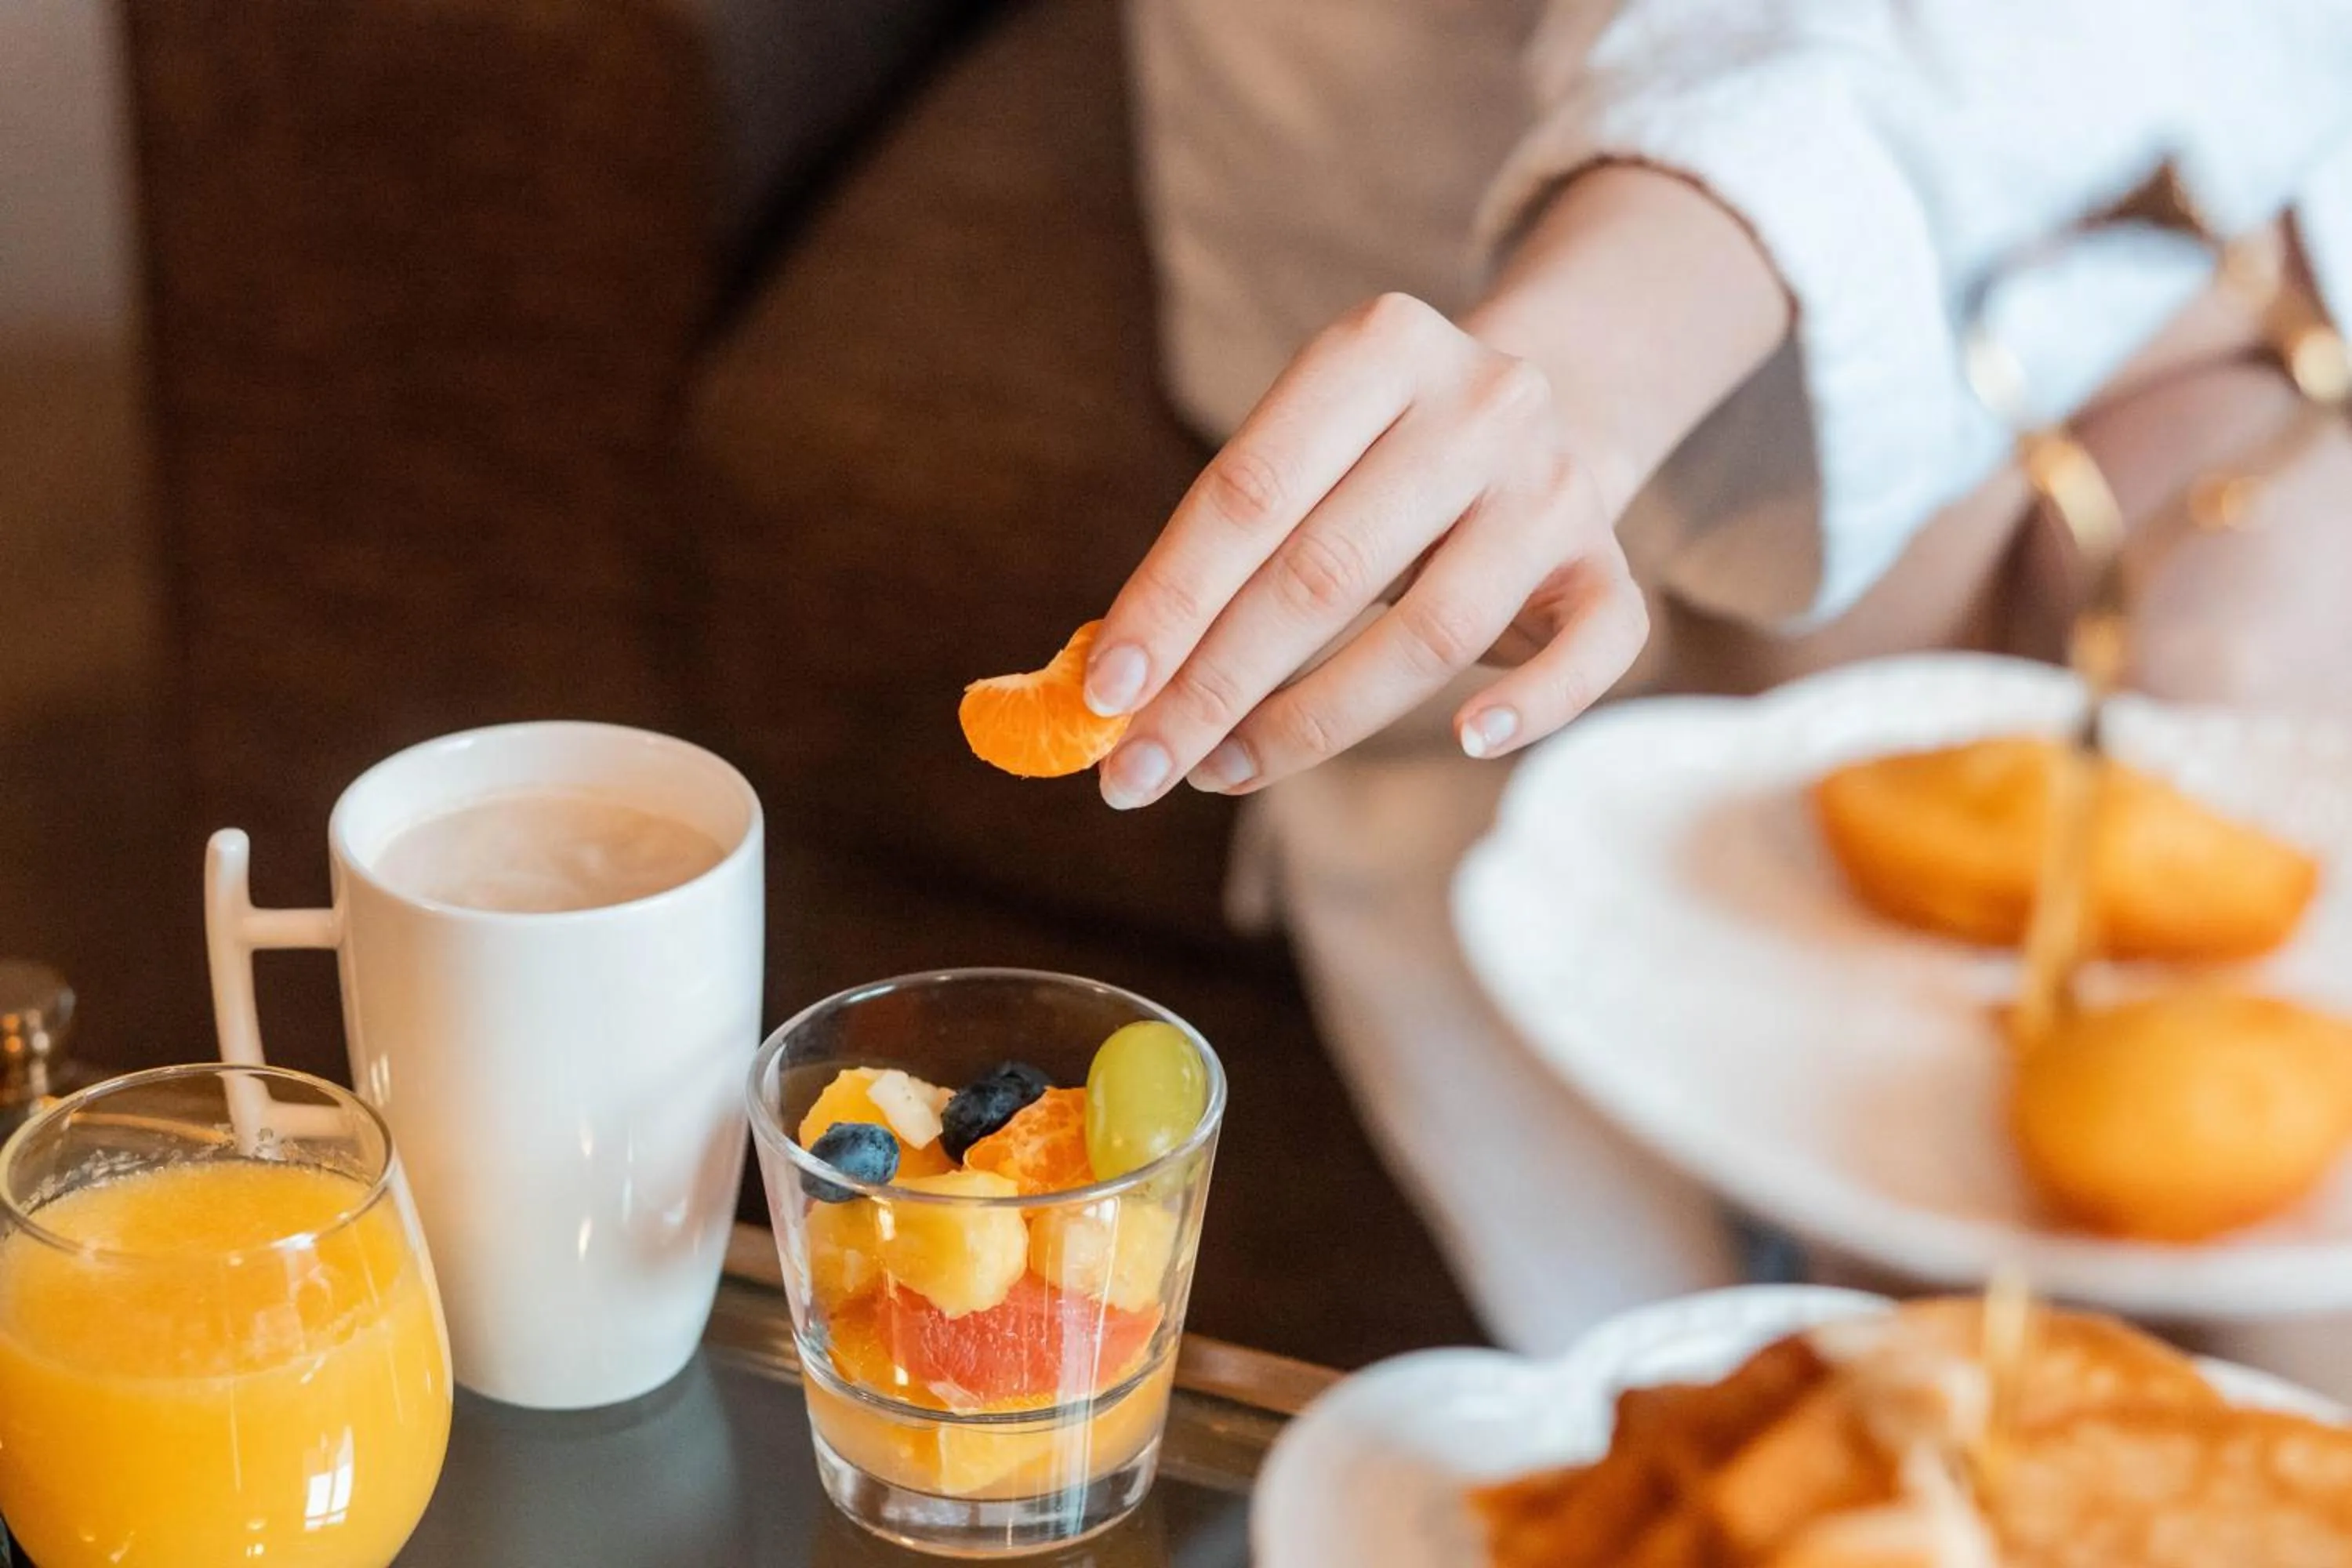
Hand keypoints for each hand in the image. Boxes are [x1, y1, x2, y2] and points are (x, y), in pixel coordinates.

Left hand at [1085, 292, 1649, 809]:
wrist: (1555, 403)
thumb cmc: (1377, 459)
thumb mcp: (1304, 454)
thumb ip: (1222, 549)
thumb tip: (1114, 685)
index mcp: (1378, 346)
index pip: (1248, 492)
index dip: (1169, 601)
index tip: (1104, 694)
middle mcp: (1481, 403)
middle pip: (1326, 571)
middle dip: (1215, 685)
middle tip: (1138, 770)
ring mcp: (1556, 486)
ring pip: (1433, 631)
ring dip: (1314, 721)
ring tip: (1224, 770)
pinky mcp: (1610, 565)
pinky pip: (1591, 653)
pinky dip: (1530, 705)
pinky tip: (1465, 740)